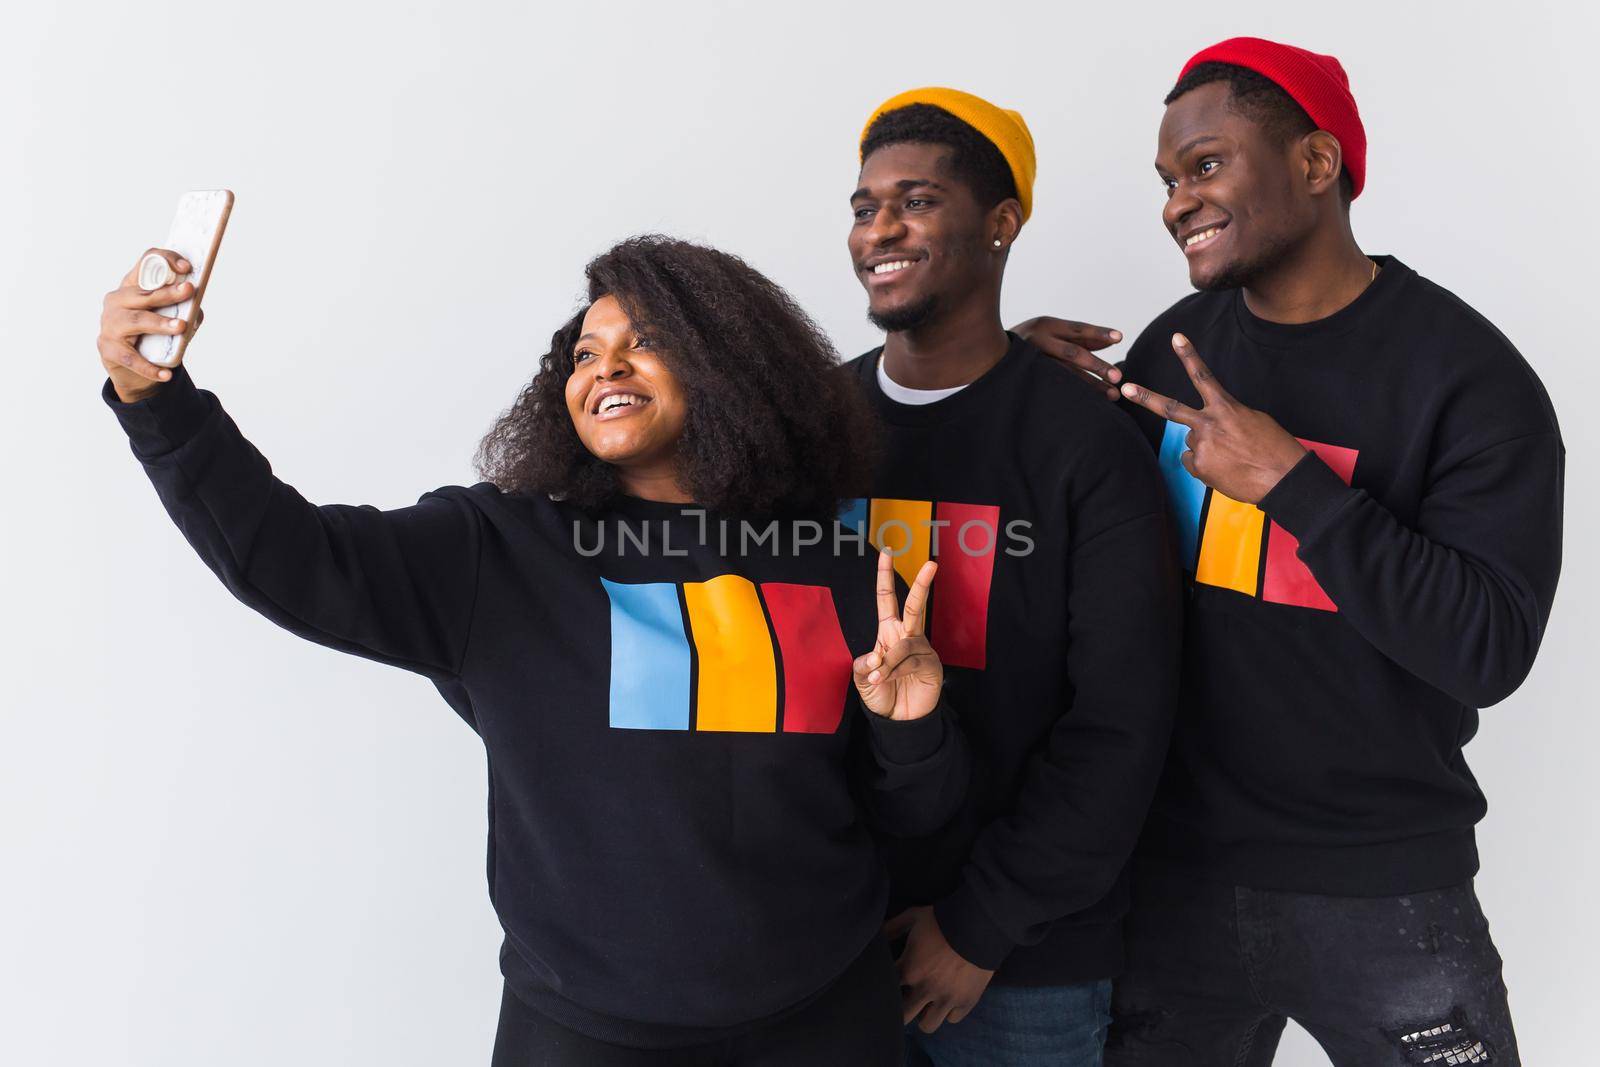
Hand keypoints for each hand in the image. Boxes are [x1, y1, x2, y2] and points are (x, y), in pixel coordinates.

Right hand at [98, 247, 197, 402]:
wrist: (129, 366)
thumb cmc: (151, 334)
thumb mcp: (166, 318)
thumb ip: (182, 311)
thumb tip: (196, 310)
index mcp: (132, 286)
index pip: (146, 263)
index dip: (165, 260)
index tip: (187, 267)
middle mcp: (117, 301)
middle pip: (144, 293)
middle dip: (168, 292)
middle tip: (189, 291)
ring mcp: (110, 324)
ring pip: (137, 321)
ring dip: (160, 323)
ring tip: (180, 327)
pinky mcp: (109, 348)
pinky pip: (131, 358)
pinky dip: (149, 367)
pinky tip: (165, 374)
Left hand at [853, 550, 942, 721]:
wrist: (898, 721)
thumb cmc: (880, 695)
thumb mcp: (861, 679)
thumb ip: (863, 664)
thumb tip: (876, 654)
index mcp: (888, 632)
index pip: (886, 599)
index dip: (885, 577)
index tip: (887, 553)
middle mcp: (906, 636)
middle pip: (913, 605)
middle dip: (923, 584)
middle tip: (932, 564)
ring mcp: (921, 649)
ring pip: (903, 644)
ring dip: (886, 663)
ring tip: (878, 679)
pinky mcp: (930, 664)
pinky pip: (910, 661)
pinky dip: (894, 671)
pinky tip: (888, 681)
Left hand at [885, 905, 994, 1031]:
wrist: (979, 924)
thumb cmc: (943, 920)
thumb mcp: (914, 916)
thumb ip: (893, 926)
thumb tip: (879, 934)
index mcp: (909, 969)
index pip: (887, 989)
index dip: (887, 987)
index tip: (894, 982)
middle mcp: (925, 989)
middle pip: (903, 1016)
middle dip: (902, 1009)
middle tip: (907, 999)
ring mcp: (946, 999)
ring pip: (927, 1025)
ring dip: (925, 1016)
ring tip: (927, 1005)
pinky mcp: (966, 1002)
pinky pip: (952, 1019)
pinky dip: (950, 1012)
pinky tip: (949, 1000)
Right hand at [1010, 316, 1123, 399]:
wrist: (989, 353)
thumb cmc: (1030, 341)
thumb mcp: (1052, 332)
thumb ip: (1080, 337)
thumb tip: (1113, 340)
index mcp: (1046, 325)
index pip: (1078, 329)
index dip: (1098, 332)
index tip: (1119, 337)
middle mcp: (1038, 340)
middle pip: (1073, 353)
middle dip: (1096, 365)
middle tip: (1117, 376)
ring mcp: (1031, 361)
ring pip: (1065, 374)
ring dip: (1089, 385)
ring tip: (1110, 394)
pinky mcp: (1027, 378)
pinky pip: (1054, 386)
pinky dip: (1073, 393)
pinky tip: (1088, 402)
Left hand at [1119, 333, 1306, 503]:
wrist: (1284, 478)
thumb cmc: (1273, 448)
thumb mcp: (1253, 420)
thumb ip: (1225, 416)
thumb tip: (1209, 427)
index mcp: (1225, 408)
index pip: (1202, 376)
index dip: (1188, 355)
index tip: (1176, 338)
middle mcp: (1208, 425)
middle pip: (1170, 408)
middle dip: (1145, 397)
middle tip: (1125, 388)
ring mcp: (1201, 447)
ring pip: (1190, 442)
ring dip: (1205, 448)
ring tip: (1231, 457)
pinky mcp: (1199, 467)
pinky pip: (1192, 462)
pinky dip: (1205, 466)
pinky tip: (1225, 469)